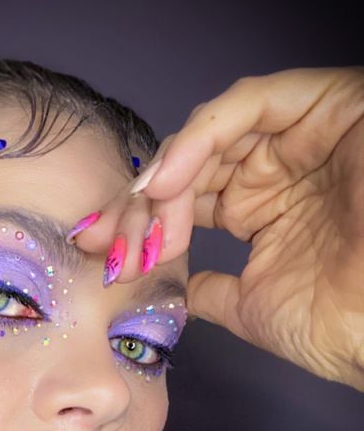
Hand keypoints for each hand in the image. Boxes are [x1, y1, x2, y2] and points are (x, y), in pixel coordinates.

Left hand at [72, 68, 363, 390]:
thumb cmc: (333, 324)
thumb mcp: (250, 306)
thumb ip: (210, 290)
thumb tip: (176, 290)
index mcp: (260, 206)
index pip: (184, 197)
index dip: (136, 220)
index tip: (97, 250)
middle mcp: (275, 168)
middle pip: (186, 165)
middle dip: (137, 203)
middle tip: (105, 239)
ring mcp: (298, 139)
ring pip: (208, 136)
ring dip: (164, 177)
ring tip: (139, 219)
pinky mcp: (325, 110)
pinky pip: (250, 106)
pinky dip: (200, 138)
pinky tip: (169, 181)